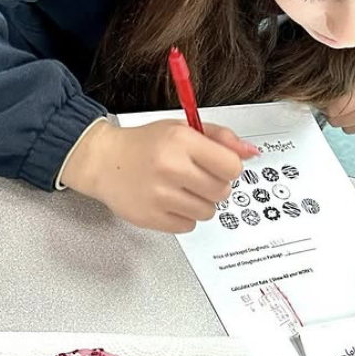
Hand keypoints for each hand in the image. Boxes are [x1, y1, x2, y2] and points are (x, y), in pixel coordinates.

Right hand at [61, 119, 259, 232]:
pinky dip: (183, 217)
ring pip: (208, 212)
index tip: (218, 167)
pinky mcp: (151, 217)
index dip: (229, 168)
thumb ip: (220, 138)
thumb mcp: (183, 129)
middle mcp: (171, 167)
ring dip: (200, 203)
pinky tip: (170, 202)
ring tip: (181, 189)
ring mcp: (160, 195)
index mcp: (181, 141)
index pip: (232, 167)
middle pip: (222, 192)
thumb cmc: (145, 144)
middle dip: (215, 187)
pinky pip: (188, 226)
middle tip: (197, 178)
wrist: (104, 161)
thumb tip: (251, 153)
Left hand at [327, 28, 354, 133]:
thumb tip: (321, 82)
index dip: (324, 97)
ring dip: (345, 115)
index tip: (324, 89)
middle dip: (332, 108)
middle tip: (335, 94)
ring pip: (348, 128)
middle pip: (336, 120)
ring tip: (350, 98)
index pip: (329, 106)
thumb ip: (343, 72)